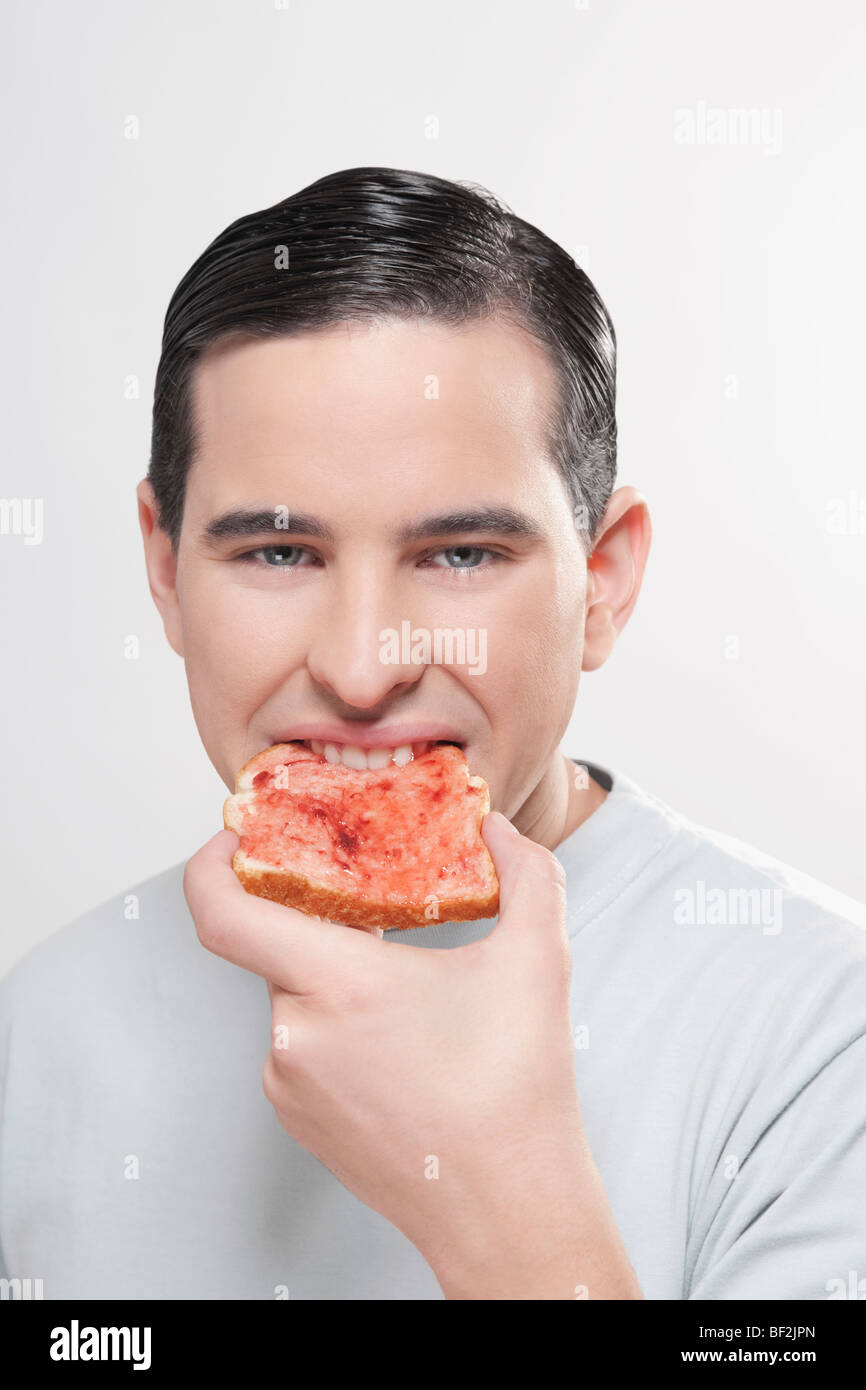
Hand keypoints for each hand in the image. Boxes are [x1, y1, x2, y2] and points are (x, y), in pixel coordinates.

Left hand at [183, 813, 640, 1297]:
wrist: (507, 1209)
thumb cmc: (516, 1090)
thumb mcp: (538, 959)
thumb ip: (526, 872)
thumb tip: (498, 830)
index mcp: (335, 985)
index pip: (223, 915)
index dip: (209, 866)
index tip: (229, 840)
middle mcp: (294, 1036)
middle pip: (278, 948)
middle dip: (322, 923)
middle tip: (374, 906)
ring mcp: (290, 1086)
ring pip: (296, 999)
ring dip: (337, 980)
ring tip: (407, 992)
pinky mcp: (300, 1121)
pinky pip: (301, 1048)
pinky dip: (336, 1026)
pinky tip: (400, 1042)